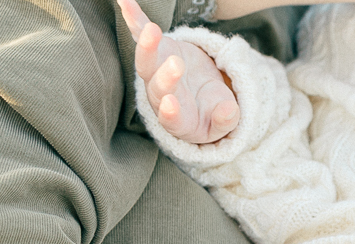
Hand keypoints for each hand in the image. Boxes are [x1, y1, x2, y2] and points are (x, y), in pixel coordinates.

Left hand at [121, 0, 240, 144]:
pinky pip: (139, 35)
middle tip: (177, 64)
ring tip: (151, 30)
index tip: (170, 104)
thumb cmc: (212, 112)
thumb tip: (229, 110)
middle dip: (165, 77)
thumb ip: (224, 120)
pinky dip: (133, 19)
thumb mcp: (223, 121)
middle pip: (157, 88)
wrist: (200, 95)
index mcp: (180, 119)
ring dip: (146, 47)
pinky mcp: (156, 50)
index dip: (169, 113)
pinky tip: (125, 3)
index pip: (171, 119)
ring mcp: (155, 73)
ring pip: (146, 62)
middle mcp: (161, 97)